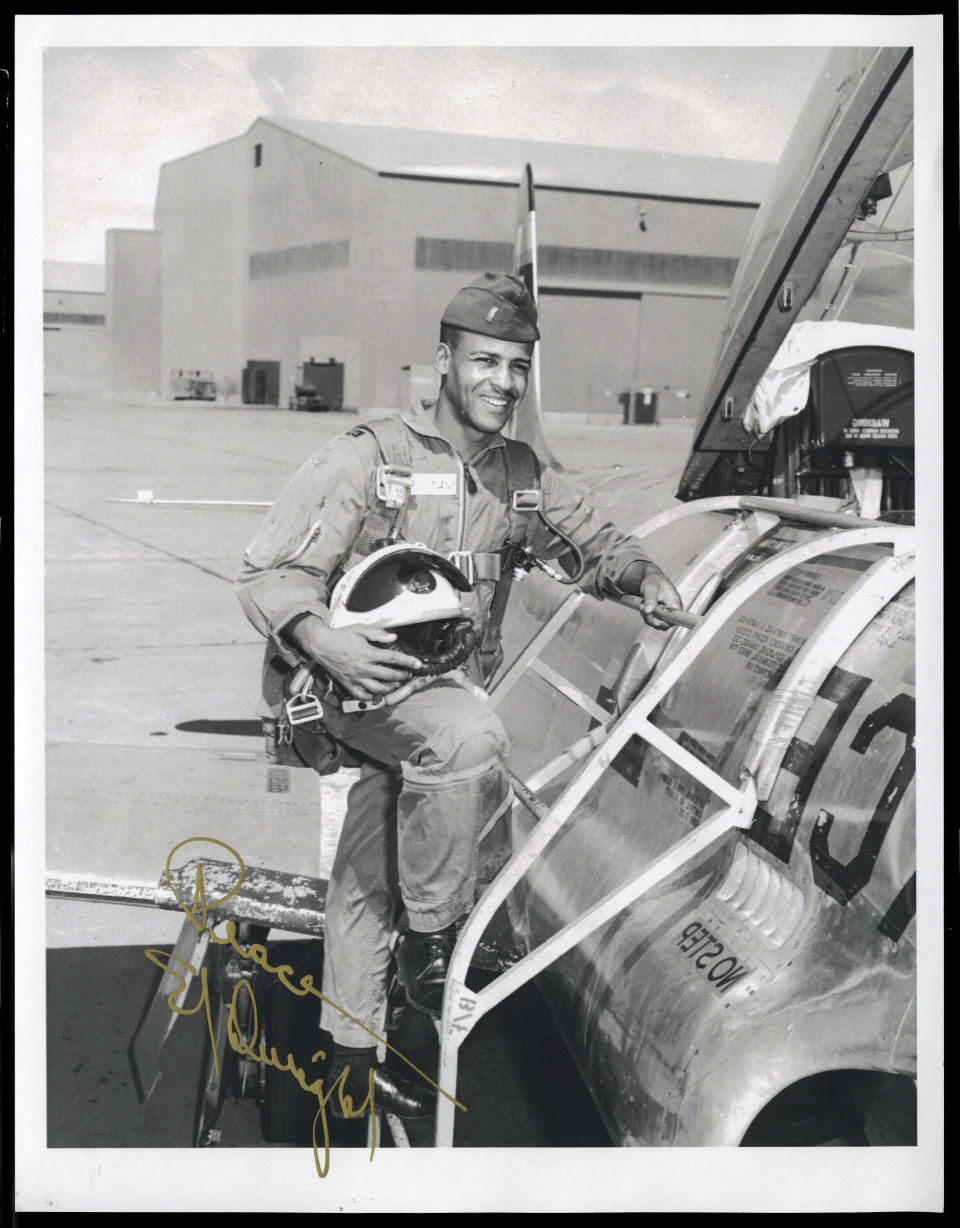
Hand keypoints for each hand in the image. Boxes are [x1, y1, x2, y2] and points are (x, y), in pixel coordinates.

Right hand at [285, 616, 421, 699]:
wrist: (321, 644)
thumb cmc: (341, 635)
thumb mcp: (360, 629)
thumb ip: (378, 634)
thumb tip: (394, 638)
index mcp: (369, 653)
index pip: (394, 659)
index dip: (408, 662)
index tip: (418, 664)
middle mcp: (364, 668)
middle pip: (389, 676)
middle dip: (402, 676)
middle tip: (408, 674)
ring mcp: (356, 678)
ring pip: (378, 689)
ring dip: (390, 687)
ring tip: (396, 684)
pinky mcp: (348, 684)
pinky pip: (362, 695)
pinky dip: (371, 696)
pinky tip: (377, 693)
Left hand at [616, 561, 682, 629]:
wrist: (651, 579)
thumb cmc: (654, 581)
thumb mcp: (651, 588)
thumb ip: (650, 600)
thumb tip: (649, 611)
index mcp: (675, 604)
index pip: (674, 620)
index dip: (664, 623)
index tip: (655, 620)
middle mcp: (672, 611)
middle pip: (664, 624)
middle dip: (652, 619)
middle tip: (643, 609)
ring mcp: (666, 613)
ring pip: (657, 623)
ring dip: (647, 617)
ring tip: (642, 605)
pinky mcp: (659, 614)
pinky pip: (653, 620)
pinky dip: (646, 615)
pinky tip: (642, 606)